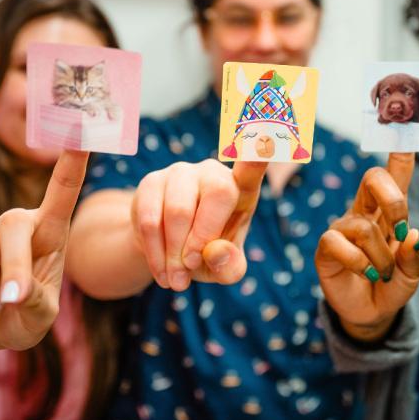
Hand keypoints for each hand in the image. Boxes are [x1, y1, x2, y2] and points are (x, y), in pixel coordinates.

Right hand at [0, 151, 87, 349]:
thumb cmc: (21, 313)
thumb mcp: (39, 318)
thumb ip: (37, 307)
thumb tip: (13, 293)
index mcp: (49, 233)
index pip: (62, 192)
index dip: (72, 163)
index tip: (81, 131)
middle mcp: (15, 222)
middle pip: (14, 226)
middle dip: (14, 269)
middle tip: (12, 299)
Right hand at [131, 159, 267, 291]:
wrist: (167, 252)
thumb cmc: (207, 254)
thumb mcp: (224, 268)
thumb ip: (230, 266)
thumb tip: (215, 251)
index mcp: (241, 188)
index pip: (252, 166)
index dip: (258, 154)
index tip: (268, 138)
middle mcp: (213, 172)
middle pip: (216, 196)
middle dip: (201, 241)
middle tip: (190, 272)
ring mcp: (181, 173)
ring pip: (178, 212)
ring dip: (174, 255)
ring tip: (176, 281)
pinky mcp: (152, 182)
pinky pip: (150, 220)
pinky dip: (155, 253)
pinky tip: (162, 273)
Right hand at [315, 153, 418, 341]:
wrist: (370, 314)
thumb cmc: (392, 284)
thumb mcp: (413, 275)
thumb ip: (416, 257)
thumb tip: (413, 235)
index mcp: (389, 212)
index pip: (395, 175)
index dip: (399, 151)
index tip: (404, 128)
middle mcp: (364, 213)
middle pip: (372, 179)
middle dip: (393, 200)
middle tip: (401, 230)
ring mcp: (342, 229)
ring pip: (364, 226)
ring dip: (382, 257)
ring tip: (384, 274)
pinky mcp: (326, 248)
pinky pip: (340, 243)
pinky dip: (360, 263)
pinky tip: (367, 274)